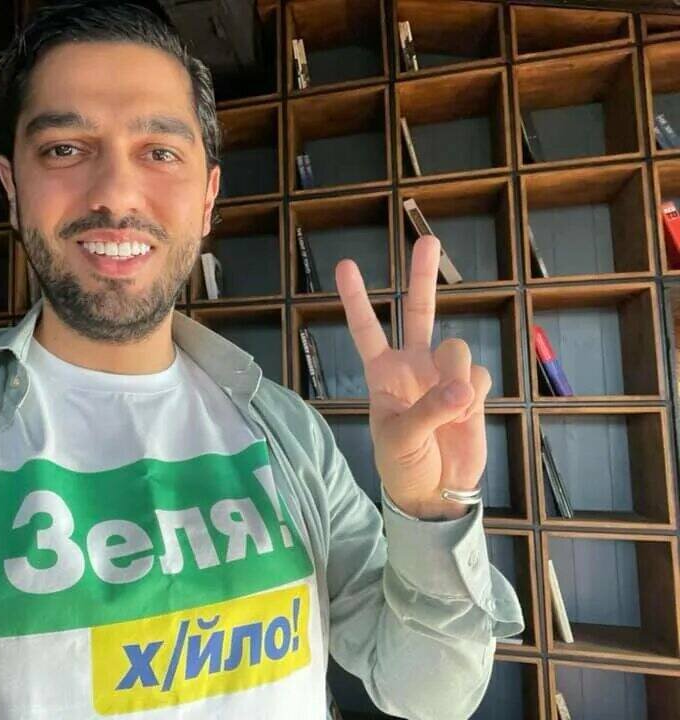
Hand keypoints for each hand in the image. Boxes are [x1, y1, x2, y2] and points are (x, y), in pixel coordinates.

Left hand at [334, 235, 490, 519]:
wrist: (436, 491)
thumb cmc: (402, 465)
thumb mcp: (402, 440)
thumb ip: (430, 410)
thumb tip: (462, 389)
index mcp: (383, 374)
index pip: (366, 330)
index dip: (356, 299)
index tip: (345, 266)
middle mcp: (413, 366)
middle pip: (419, 311)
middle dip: (423, 277)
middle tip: (428, 240)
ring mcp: (444, 375)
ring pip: (456, 346)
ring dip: (456, 374)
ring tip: (452, 408)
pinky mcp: (473, 390)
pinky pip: (480, 375)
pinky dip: (476, 394)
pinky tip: (466, 415)